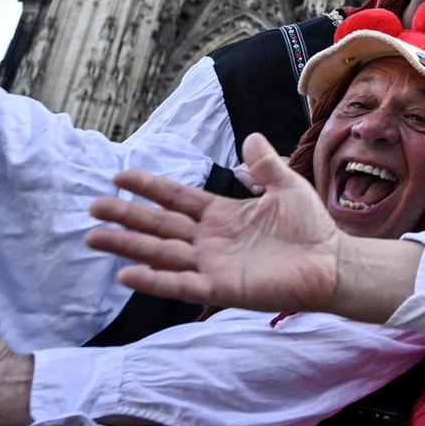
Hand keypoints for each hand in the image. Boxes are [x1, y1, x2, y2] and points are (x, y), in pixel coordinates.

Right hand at [86, 134, 349, 313]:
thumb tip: (251, 136)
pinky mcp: (221, 289)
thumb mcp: (286, 186)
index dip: (148, 187)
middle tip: (92, 208)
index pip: (175, 198)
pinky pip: (181, 285)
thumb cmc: (311, 228)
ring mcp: (212, 265)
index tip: (118, 175)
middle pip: (158, 226)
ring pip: (161, 254)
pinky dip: (154, 281)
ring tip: (94, 238)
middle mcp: (209, 240)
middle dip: (125, 216)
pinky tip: (126, 274)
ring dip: (128, 247)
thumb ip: (265, 164)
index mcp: (220, 214)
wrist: (332, 263)